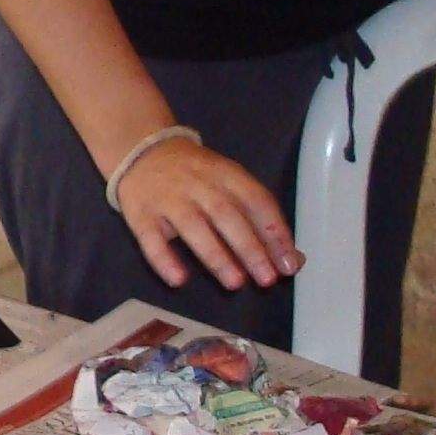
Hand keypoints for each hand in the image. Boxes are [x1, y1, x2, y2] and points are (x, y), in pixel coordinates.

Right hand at [113, 135, 298, 293]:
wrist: (143, 152)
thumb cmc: (197, 176)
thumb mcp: (231, 185)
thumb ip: (261, 220)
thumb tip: (294, 260)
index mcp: (226, 174)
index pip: (256, 200)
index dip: (274, 231)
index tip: (289, 262)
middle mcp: (199, 184)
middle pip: (227, 215)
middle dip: (250, 248)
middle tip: (267, 279)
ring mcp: (168, 198)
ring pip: (193, 227)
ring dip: (216, 256)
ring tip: (235, 283)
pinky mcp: (141, 214)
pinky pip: (151, 238)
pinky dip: (164, 259)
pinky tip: (179, 280)